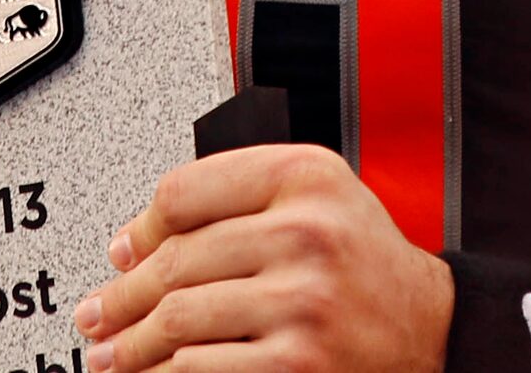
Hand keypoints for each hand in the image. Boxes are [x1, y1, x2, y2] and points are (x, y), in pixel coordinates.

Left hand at [76, 146, 453, 372]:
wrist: (432, 328)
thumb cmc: (364, 264)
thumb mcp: (316, 199)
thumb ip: (236, 198)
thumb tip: (132, 241)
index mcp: (304, 177)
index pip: (185, 191)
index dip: (140, 227)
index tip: (120, 250)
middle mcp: (304, 232)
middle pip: (175, 260)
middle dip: (122, 295)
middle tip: (98, 312)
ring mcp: (301, 301)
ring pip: (180, 318)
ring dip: (132, 343)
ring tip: (111, 352)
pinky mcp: (297, 362)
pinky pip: (202, 367)